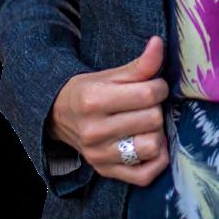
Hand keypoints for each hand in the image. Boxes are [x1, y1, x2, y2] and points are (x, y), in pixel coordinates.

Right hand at [47, 37, 169, 185]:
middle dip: (156, 107)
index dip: (160, 86)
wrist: (58, 117)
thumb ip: (139, 64)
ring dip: (157, 133)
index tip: (154, 85)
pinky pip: (145, 175)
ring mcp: (99, 156)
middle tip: (148, 105)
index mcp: (94, 100)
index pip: (148, 93)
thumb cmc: (88, 91)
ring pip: (152, 146)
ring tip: (147, 124)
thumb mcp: (109, 74)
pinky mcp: (106, 172)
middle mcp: (94, 131)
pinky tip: (150, 144)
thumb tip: (159, 42)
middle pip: (153, 119)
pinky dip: (156, 160)